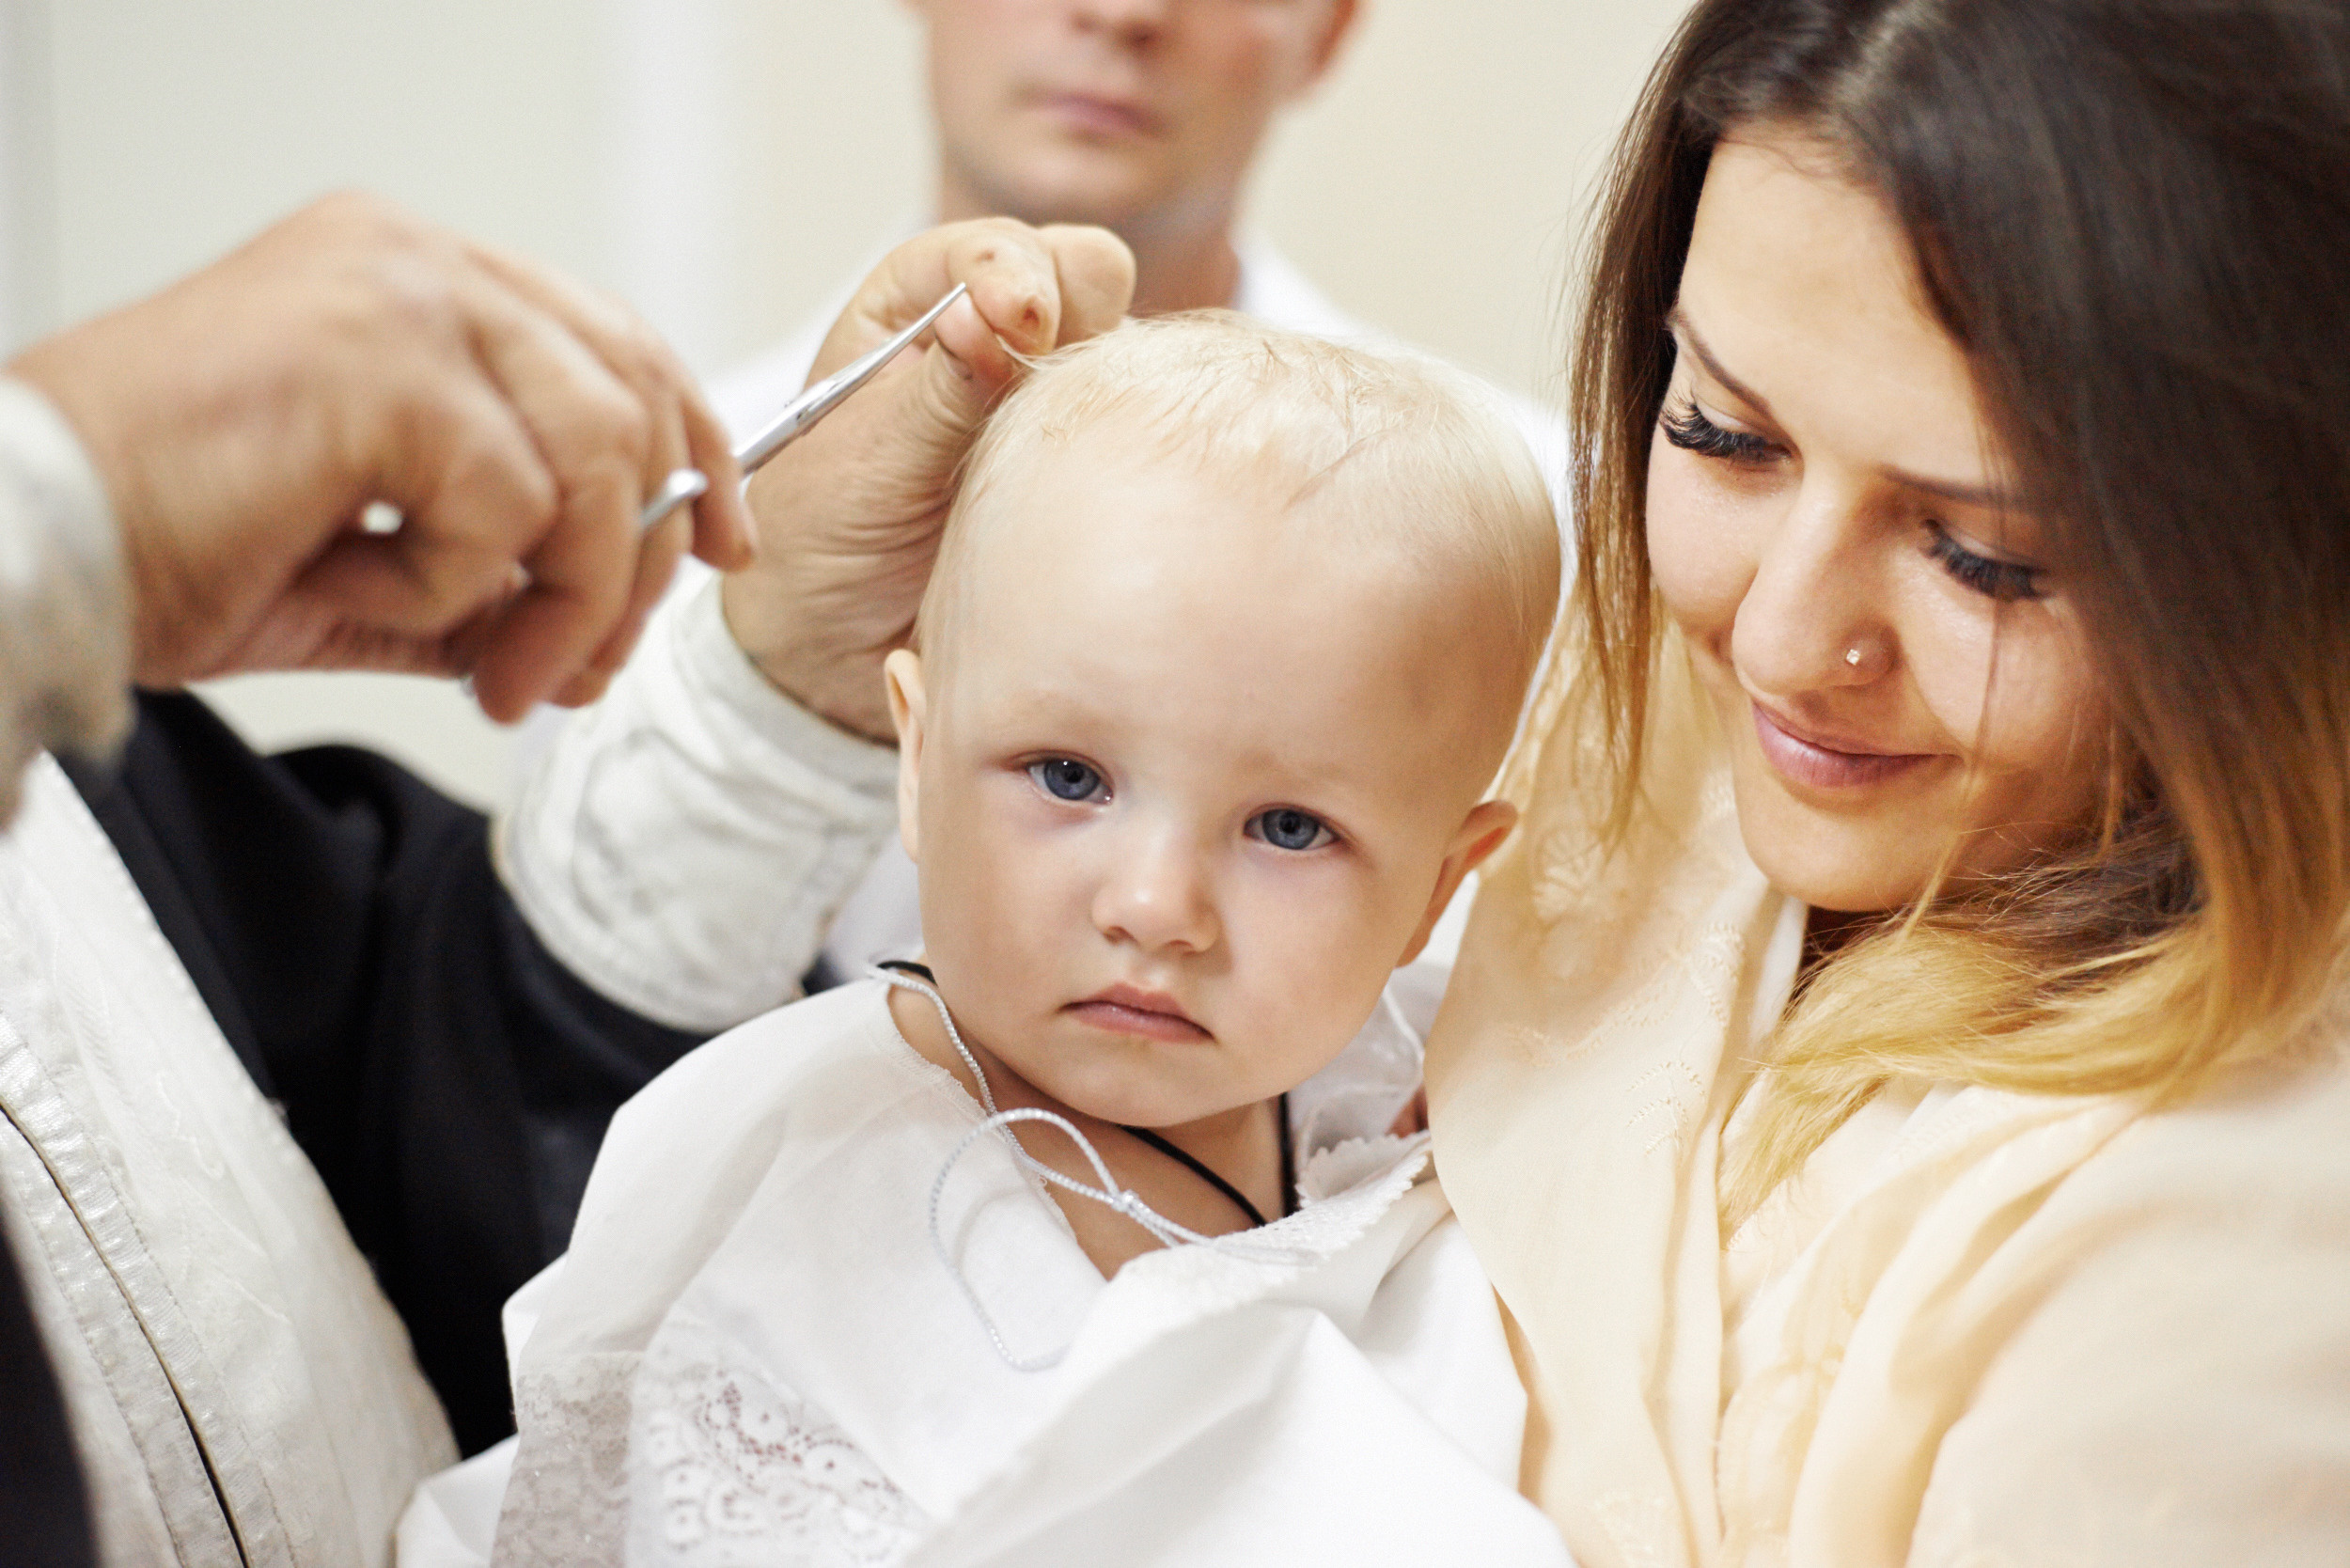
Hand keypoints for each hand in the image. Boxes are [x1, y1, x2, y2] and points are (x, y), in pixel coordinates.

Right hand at [7, 191, 752, 721]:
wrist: (35, 556)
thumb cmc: (163, 544)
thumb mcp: (375, 569)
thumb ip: (497, 574)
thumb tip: (597, 628)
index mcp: (412, 277)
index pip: (617, 345)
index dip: (695, 451)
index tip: (723, 545)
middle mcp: (414, 261)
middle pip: (635, 396)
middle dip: (642, 557)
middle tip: (581, 663)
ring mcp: (401, 295)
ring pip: (599, 459)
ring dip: (564, 598)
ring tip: (487, 669)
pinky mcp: (384, 359)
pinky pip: (512, 506)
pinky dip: (453, 588)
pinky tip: (357, 588)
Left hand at [720, 219, 1133, 740]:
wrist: (845, 657)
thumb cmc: (823, 545)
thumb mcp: (860, 466)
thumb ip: (931, 394)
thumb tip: (982, 315)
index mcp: (912, 308)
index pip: (983, 250)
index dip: (1007, 268)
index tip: (1015, 318)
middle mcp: (992, 337)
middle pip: (1076, 273)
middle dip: (1076, 302)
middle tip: (1050, 366)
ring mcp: (1051, 398)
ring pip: (1121, 345)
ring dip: (1110, 371)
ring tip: (1066, 436)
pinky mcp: (1093, 460)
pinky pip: (1139, 425)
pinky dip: (1136, 435)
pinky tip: (1107, 475)